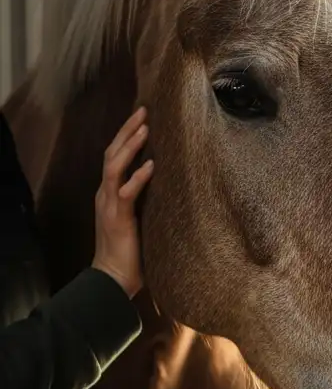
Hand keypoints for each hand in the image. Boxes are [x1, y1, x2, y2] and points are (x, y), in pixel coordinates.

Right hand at [92, 108, 153, 298]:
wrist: (112, 278)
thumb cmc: (130, 253)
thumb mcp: (140, 220)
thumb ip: (147, 201)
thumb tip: (169, 186)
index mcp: (111, 194)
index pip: (115, 157)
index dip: (126, 137)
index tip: (142, 119)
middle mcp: (106, 195)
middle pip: (112, 153)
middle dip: (127, 131)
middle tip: (143, 111)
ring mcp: (110, 205)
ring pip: (115, 167)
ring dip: (130, 146)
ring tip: (144, 129)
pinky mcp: (118, 219)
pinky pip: (126, 193)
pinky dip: (138, 178)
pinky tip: (152, 166)